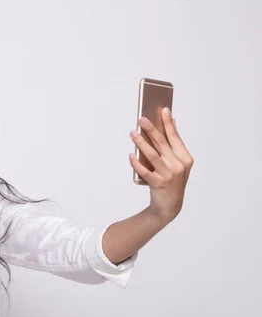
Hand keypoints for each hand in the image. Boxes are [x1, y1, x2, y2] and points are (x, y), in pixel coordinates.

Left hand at [129, 107, 193, 222]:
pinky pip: (145, 171)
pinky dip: (136, 163)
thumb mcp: (178, 164)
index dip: (169, 123)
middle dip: (151, 129)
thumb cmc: (172, 181)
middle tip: (141, 119)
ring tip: (132, 133)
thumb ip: (174, 146)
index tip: (163, 110)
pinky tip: (130, 155)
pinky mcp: (158, 184)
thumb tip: (171, 123)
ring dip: (141, 143)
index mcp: (185, 158)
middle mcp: (178, 165)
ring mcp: (168, 175)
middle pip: (162, 143)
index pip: (175, 137)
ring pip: (153, 155)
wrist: (169, 206)